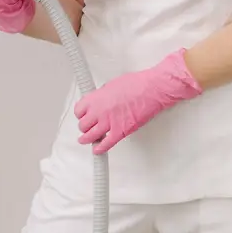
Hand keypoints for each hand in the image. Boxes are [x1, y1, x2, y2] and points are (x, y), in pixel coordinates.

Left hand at [75, 49, 202, 153]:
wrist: (152, 89)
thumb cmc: (138, 84)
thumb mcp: (113, 84)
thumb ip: (103, 95)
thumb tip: (101, 100)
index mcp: (96, 98)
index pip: (79, 110)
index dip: (81, 114)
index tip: (84, 116)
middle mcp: (99, 111)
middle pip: (83, 125)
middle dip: (85, 126)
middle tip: (88, 126)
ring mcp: (109, 123)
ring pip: (90, 136)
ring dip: (87, 139)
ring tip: (86, 140)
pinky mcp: (120, 132)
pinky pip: (105, 144)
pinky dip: (100, 149)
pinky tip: (97, 149)